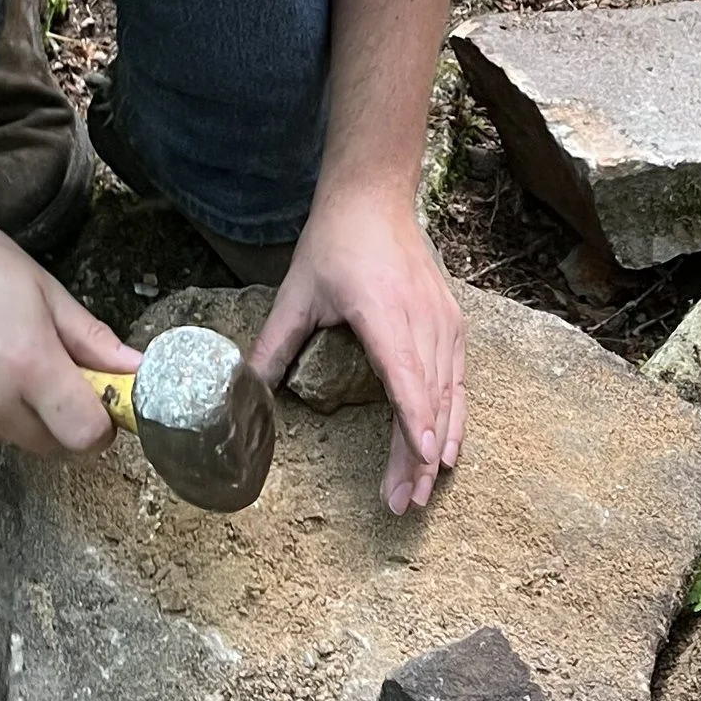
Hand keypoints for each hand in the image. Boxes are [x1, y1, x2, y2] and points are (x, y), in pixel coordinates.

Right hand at [0, 177, 140, 455]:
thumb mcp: (39, 285)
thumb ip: (88, 336)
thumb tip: (132, 367)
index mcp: (28, 363)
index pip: (85, 436)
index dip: (99, 424)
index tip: (96, 406)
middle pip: (45, 444)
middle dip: (53, 417)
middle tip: (38, 372)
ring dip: (3, 410)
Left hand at [253, 185, 466, 514]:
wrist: (375, 197)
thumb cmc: (335, 242)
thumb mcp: (296, 292)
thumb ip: (273, 345)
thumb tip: (241, 390)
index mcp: (384, 313)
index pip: (406, 377)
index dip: (415, 423)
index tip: (421, 462)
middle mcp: (422, 320)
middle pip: (429, 400)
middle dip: (418, 458)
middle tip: (403, 503)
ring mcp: (443, 322)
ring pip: (448, 396)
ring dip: (437, 447)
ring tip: (421, 491)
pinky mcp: (451, 323)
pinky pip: (458, 380)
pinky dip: (453, 418)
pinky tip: (445, 451)